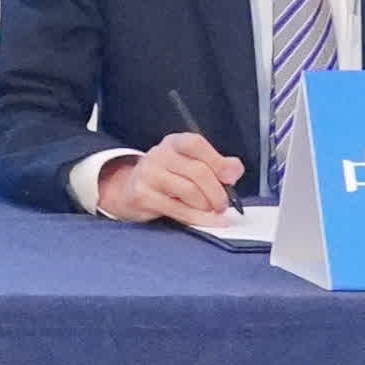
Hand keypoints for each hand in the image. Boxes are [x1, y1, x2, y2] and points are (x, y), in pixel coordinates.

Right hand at [94, 132, 244, 225]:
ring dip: (207, 206)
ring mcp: (148, 174)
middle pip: (197, 171)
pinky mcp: (142, 195)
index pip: (195, 144)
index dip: (217, 161)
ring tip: (211, 211)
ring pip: (189, 191)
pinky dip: (199, 218)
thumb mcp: (192, 164)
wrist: (130, 190)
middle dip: (217, 192)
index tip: (231, 177)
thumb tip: (234, 170)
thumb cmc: (168, 178)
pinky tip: (209, 221)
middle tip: (223, 205)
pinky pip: (178, 209)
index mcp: (174, 143)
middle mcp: (158, 154)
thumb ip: (217, 165)